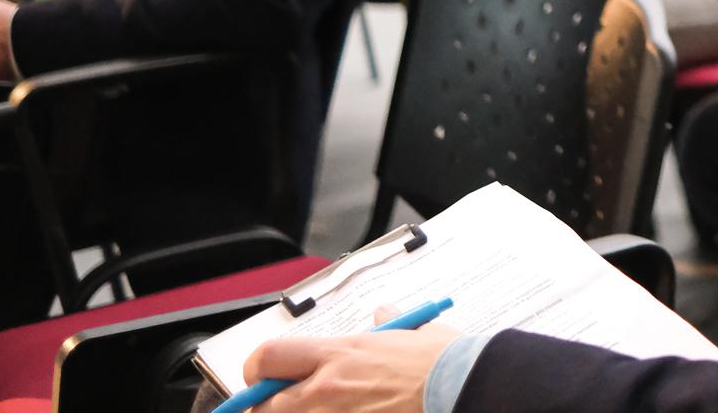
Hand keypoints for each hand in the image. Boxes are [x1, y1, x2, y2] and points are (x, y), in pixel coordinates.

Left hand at [248, 304, 459, 412]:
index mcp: (337, 353)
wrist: (461, 387)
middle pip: (264, 405)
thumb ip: (388, 323)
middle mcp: (327, 387)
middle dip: (268, 407)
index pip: (267, 358)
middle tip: (283, 404)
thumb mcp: (411, 331)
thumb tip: (383, 314)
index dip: (255, 371)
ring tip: (322, 409)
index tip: (261, 377)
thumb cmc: (439, 362)